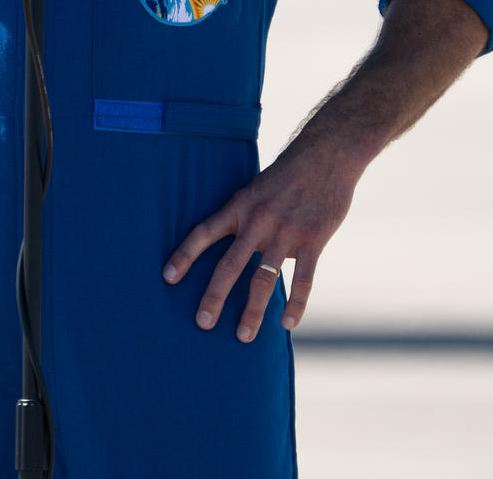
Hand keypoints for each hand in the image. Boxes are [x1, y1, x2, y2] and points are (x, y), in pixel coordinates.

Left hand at [161, 138, 360, 341]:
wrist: (325, 156)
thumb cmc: (287, 176)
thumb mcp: (256, 189)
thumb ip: (245, 219)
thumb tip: (234, 250)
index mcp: (239, 206)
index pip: (204, 233)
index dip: (185, 255)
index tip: (167, 278)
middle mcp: (257, 221)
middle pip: (229, 264)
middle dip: (214, 296)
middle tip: (203, 323)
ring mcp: (285, 231)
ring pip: (263, 279)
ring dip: (253, 311)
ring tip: (244, 336)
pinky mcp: (313, 240)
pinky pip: (303, 278)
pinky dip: (296, 304)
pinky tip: (288, 324)